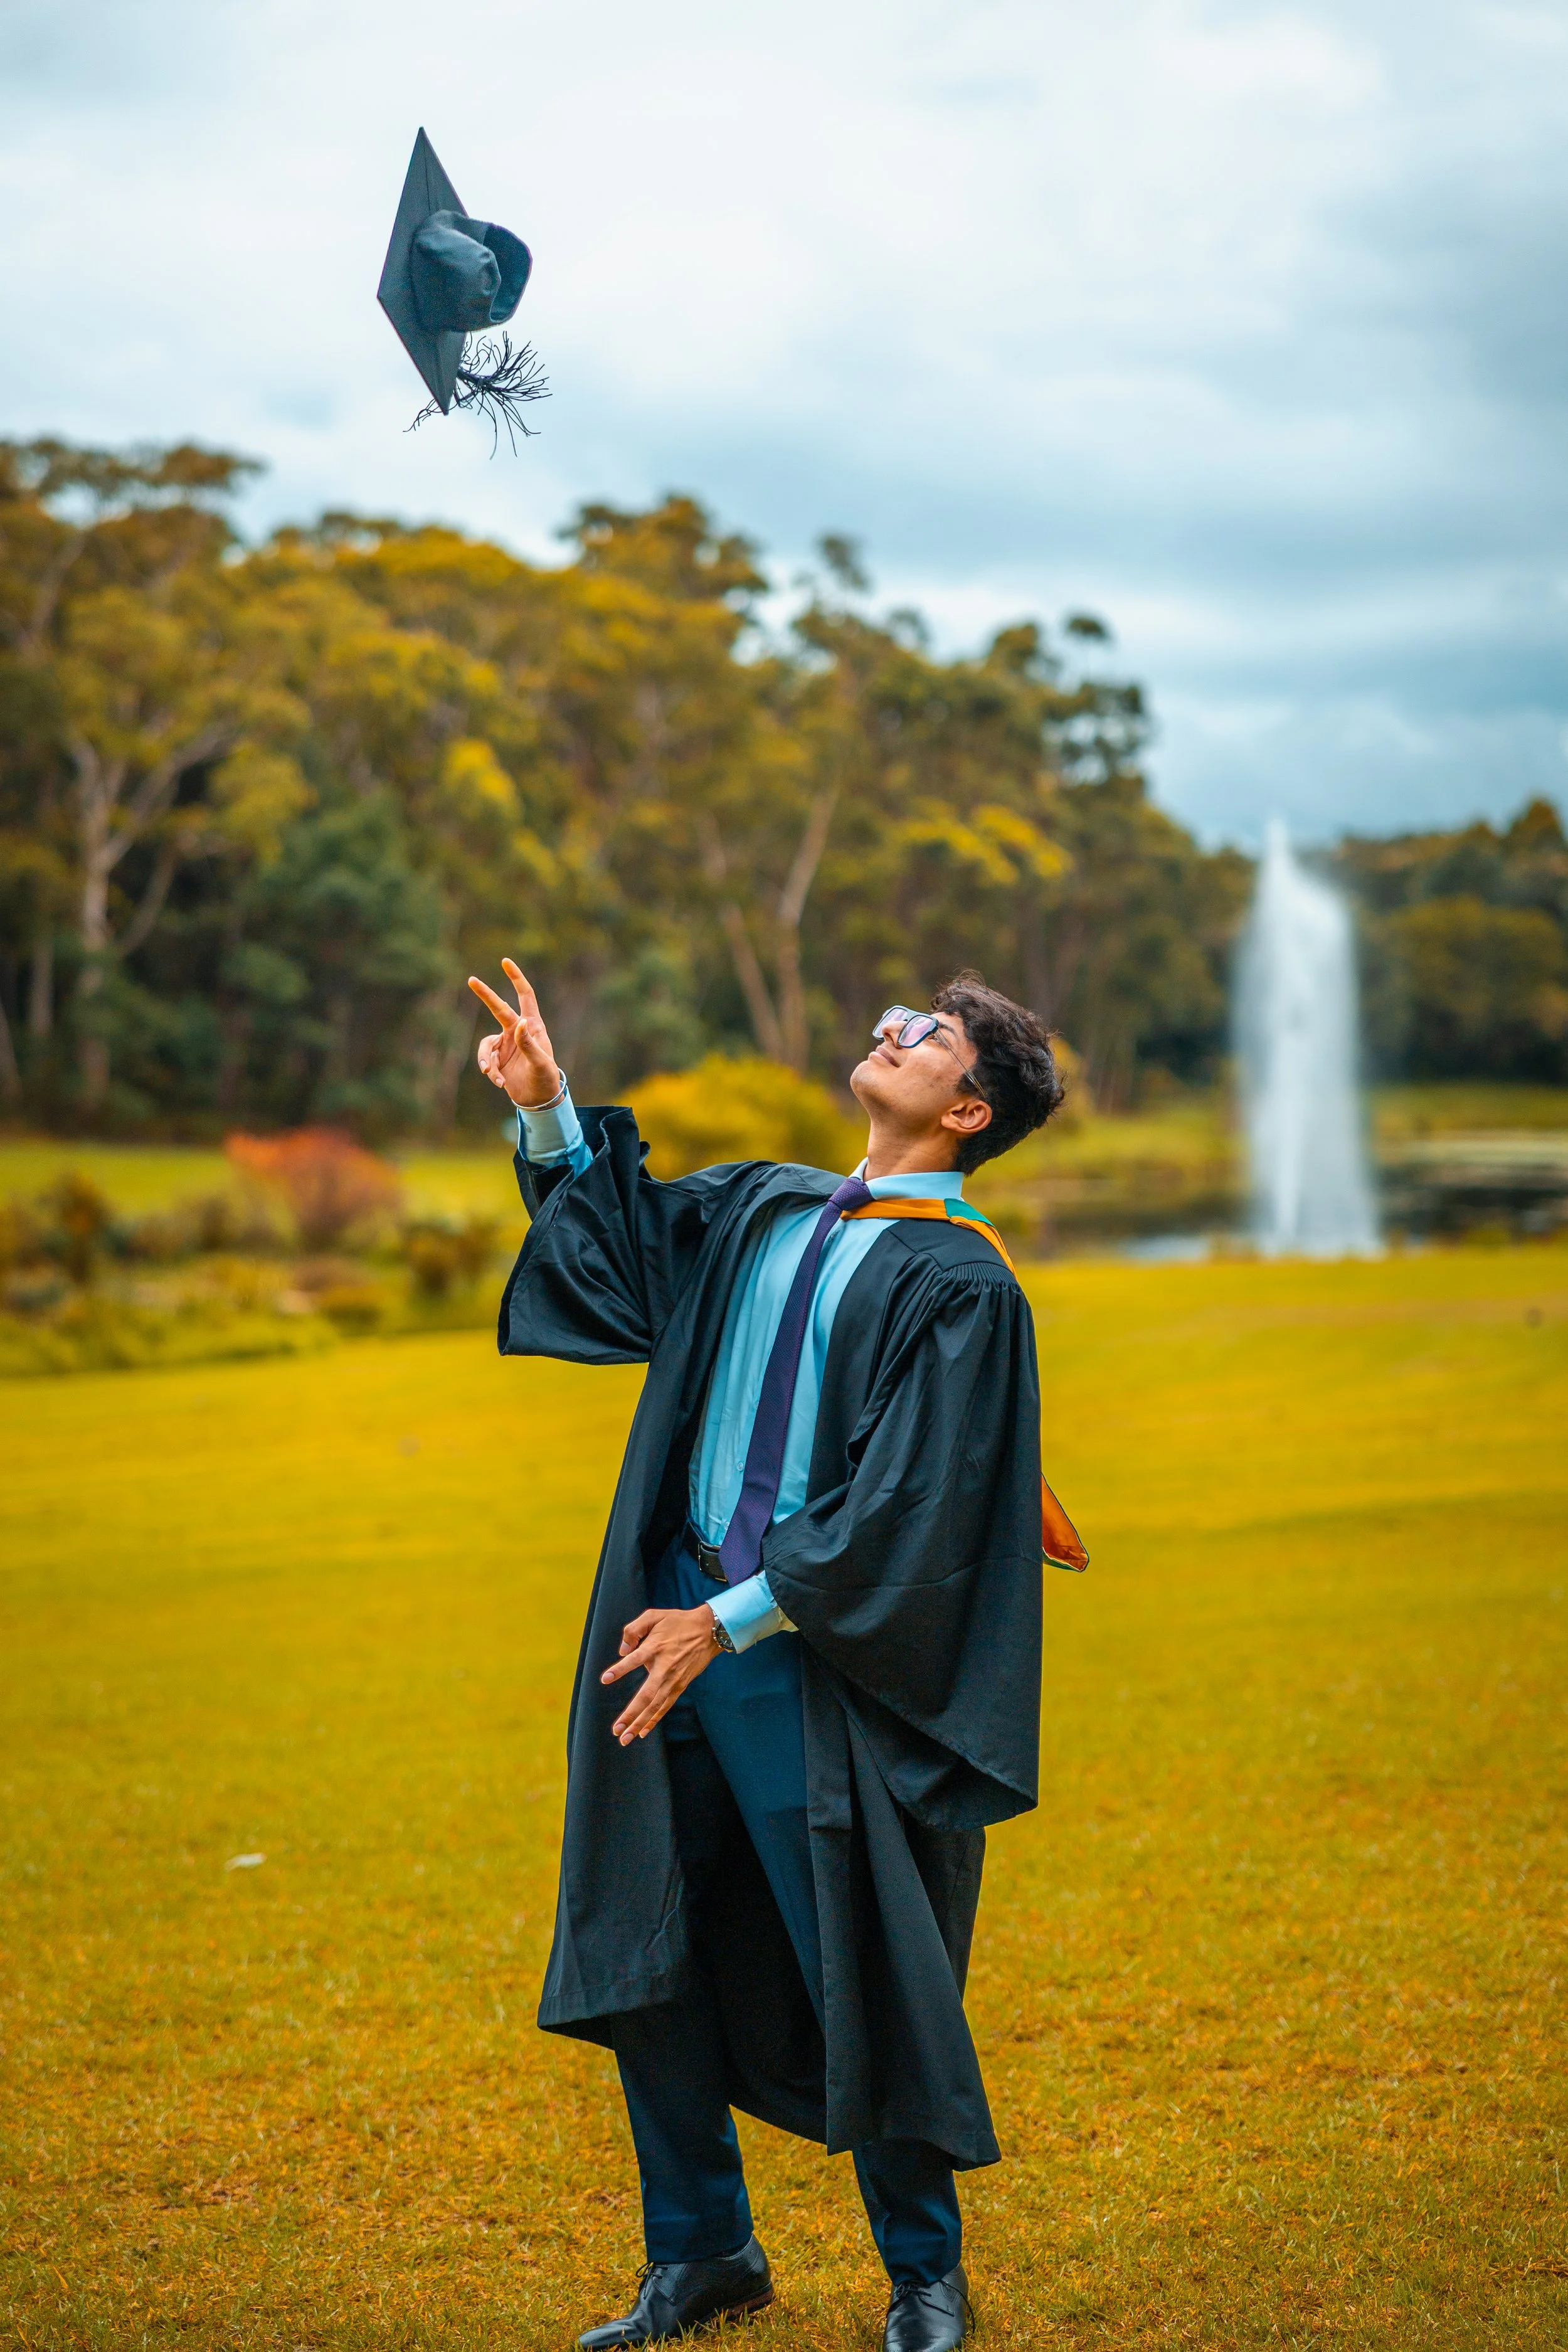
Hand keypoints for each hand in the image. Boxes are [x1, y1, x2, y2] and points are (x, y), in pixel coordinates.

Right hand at [467, 958, 560, 1108]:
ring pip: (485, 1043)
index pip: (525, 996)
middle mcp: (517, 1030)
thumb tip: (520, 1022)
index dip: (516, 979)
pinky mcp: (496, 1058)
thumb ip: (529, 1043)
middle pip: (498, 1008)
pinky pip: (486, 1060)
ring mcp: (505, 1043)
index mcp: (533, 1026)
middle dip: (485, 994)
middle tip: (471, 979)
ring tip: (492, 1075)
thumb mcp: (540, 1062)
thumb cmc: (546, 1078)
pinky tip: (499, 1083)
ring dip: (486, 1059)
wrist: (538, 1098)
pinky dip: (490, 1072)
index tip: (505, 962)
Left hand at [600, 1605, 718, 1744]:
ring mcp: (673, 1680)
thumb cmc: (677, 1622)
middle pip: (646, 1696)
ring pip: (655, 1707)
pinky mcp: (680, 1686)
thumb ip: (633, 1629)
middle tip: (616, 1730)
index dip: (620, 1669)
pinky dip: (654, 1720)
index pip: (634, 1660)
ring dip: (640, 1723)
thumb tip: (622, 1651)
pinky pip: (665, 1706)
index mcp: (655, 1647)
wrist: (709, 1631)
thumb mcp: (653, 1615)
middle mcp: (664, 1667)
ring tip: (625, 1738)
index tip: (605, 1679)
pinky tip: (643, 1731)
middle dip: (631, 1715)